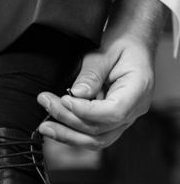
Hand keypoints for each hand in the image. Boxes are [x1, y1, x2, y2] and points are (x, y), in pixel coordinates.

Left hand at [36, 0, 167, 149]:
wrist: (131, 42)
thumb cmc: (121, 43)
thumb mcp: (105, 51)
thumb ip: (92, 74)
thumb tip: (76, 94)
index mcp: (138, 90)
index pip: (113, 113)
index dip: (86, 111)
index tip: (64, 99)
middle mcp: (134, 110)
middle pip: (101, 131)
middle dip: (69, 121)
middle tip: (46, 102)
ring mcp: (124, 119)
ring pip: (96, 140)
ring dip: (67, 135)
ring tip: (44, 125)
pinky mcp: (110, 121)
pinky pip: (92, 135)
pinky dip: (71, 133)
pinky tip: (53, 125)